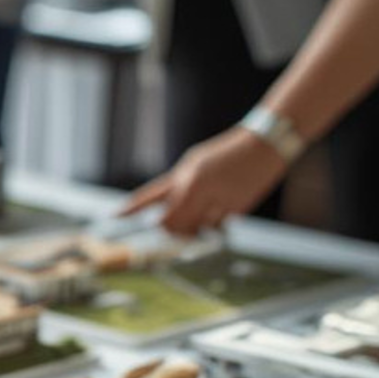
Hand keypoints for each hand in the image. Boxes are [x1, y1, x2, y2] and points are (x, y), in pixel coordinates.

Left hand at [120, 126, 289, 237]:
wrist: (263, 145)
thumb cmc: (226, 153)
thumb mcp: (196, 163)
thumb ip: (179, 186)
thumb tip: (165, 214)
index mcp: (185, 174)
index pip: (152, 195)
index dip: (133, 208)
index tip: (115, 215)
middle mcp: (197, 187)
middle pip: (171, 223)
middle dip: (169, 229)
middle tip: (172, 227)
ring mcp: (216, 199)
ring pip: (193, 230)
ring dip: (191, 231)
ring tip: (198, 217)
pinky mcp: (235, 208)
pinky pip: (216, 227)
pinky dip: (213, 226)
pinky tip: (219, 211)